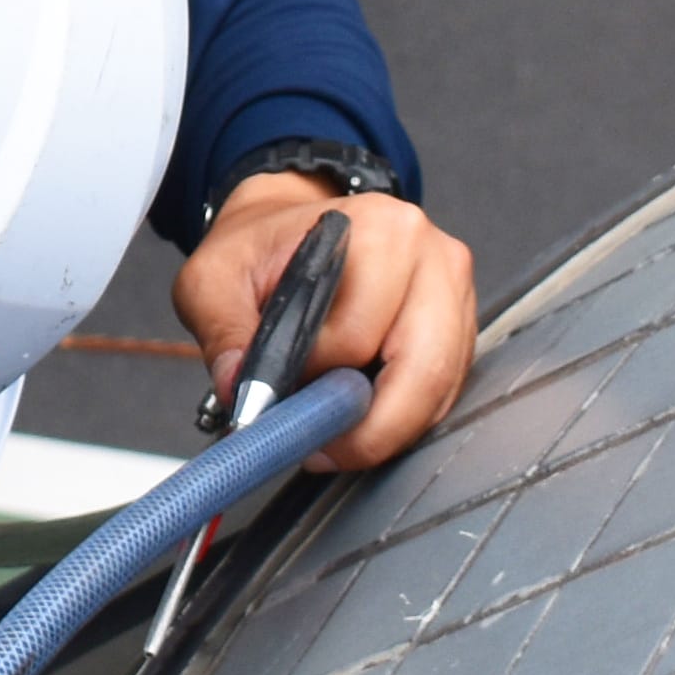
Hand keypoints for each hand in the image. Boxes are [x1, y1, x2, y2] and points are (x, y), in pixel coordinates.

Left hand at [175, 178, 479, 472]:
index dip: (314, 380)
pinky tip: (364, 408)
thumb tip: (244, 393)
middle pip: (421, 371)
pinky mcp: (461, 325)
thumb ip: (225, 335)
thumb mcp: (213, 280)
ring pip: (438, 391)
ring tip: (335, 429)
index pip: (355, 337)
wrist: (290, 227)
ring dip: (387, 424)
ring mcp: (455, 293)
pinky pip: (446, 392)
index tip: (282, 401)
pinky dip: (405, 414)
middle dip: (367, 427)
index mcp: (379, 231)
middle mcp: (434, 257)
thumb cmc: (261, 250)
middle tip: (319, 447)